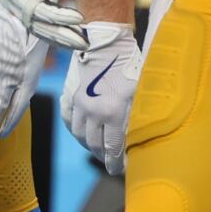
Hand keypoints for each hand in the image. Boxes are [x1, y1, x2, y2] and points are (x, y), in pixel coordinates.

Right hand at [0, 0, 84, 49]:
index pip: (32, 7)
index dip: (55, 15)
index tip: (79, 18)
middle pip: (36, 23)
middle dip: (61, 34)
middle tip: (85, 44)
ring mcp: (21, 2)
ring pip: (41, 27)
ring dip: (62, 37)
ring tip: (85, 44)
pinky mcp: (32, 2)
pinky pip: (46, 22)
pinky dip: (60, 29)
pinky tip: (77, 36)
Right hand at [59, 22, 139, 174]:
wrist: (105, 40)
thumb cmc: (129, 62)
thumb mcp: (141, 89)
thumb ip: (137, 115)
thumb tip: (136, 139)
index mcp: (112, 112)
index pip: (113, 148)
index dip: (116, 164)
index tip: (120, 171)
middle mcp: (92, 112)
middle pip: (95, 145)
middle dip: (104, 157)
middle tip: (111, 163)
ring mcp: (78, 104)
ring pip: (80, 135)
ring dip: (90, 146)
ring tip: (99, 150)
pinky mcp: (70, 95)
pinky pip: (69, 121)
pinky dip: (76, 131)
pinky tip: (83, 134)